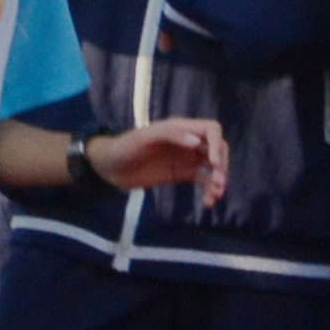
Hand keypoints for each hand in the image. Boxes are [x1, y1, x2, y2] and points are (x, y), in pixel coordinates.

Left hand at [91, 116, 230, 203]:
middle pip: (217, 149)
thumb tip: (196, 142)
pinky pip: (203, 180)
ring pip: (213, 166)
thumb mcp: (143, 138)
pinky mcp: (182, 173)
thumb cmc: (124, 147)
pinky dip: (209, 189)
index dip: (217, 144)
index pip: (211, 129)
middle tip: (218, 182)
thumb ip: (170, 135)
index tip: (213, 163)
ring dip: (219, 179)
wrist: (107, 167)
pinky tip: (208, 202)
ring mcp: (186, 158)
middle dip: (222, 164)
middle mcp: (188, 141)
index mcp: (181, 128)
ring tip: (216, 194)